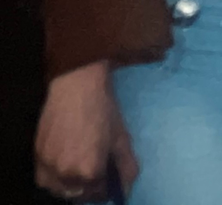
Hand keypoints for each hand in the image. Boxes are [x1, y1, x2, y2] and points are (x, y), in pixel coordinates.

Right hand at [34, 62, 138, 201]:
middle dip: (90, 187)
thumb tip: (125, 189)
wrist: (76, 86)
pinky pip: (46, 179)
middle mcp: (66, 175)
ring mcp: (48, 167)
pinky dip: (56, 177)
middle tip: (97, 171)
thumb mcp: (121, 138)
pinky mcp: (36, 158)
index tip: (109, 177)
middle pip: (79, 194)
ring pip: (61, 188)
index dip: (106, 187)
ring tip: (81, 165)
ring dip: (72, 183)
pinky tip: (66, 161)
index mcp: (89, 171)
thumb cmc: (103, 110)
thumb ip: (126, 167)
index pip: (98, 194)